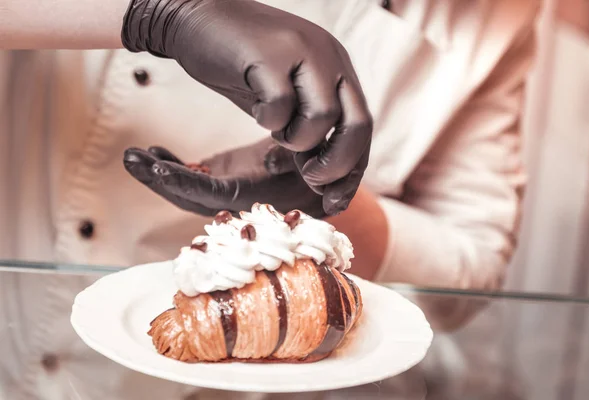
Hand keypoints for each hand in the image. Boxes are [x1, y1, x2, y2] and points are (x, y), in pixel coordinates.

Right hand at [121, 0, 371, 212]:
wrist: (200, 18)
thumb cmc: (245, 67)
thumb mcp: (288, 101)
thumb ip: (311, 130)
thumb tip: (329, 184)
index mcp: (338, 69)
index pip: (362, 127)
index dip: (352, 168)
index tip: (335, 200)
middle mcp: (330, 57)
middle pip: (357, 125)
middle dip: (336, 164)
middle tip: (310, 176)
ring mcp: (303, 51)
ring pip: (322, 119)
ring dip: (295, 139)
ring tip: (274, 128)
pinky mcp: (270, 53)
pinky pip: (281, 105)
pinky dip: (268, 119)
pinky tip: (256, 108)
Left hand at [123, 138, 336, 217]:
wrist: (318, 176)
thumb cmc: (315, 167)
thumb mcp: (308, 160)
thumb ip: (290, 159)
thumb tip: (271, 161)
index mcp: (249, 196)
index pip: (209, 194)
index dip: (182, 183)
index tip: (156, 167)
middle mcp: (231, 199)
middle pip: (186, 195)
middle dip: (156, 178)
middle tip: (130, 158)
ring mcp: (223, 189)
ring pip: (183, 188)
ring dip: (156, 173)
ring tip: (134, 155)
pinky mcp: (222, 178)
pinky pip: (191, 177)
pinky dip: (172, 165)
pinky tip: (155, 151)